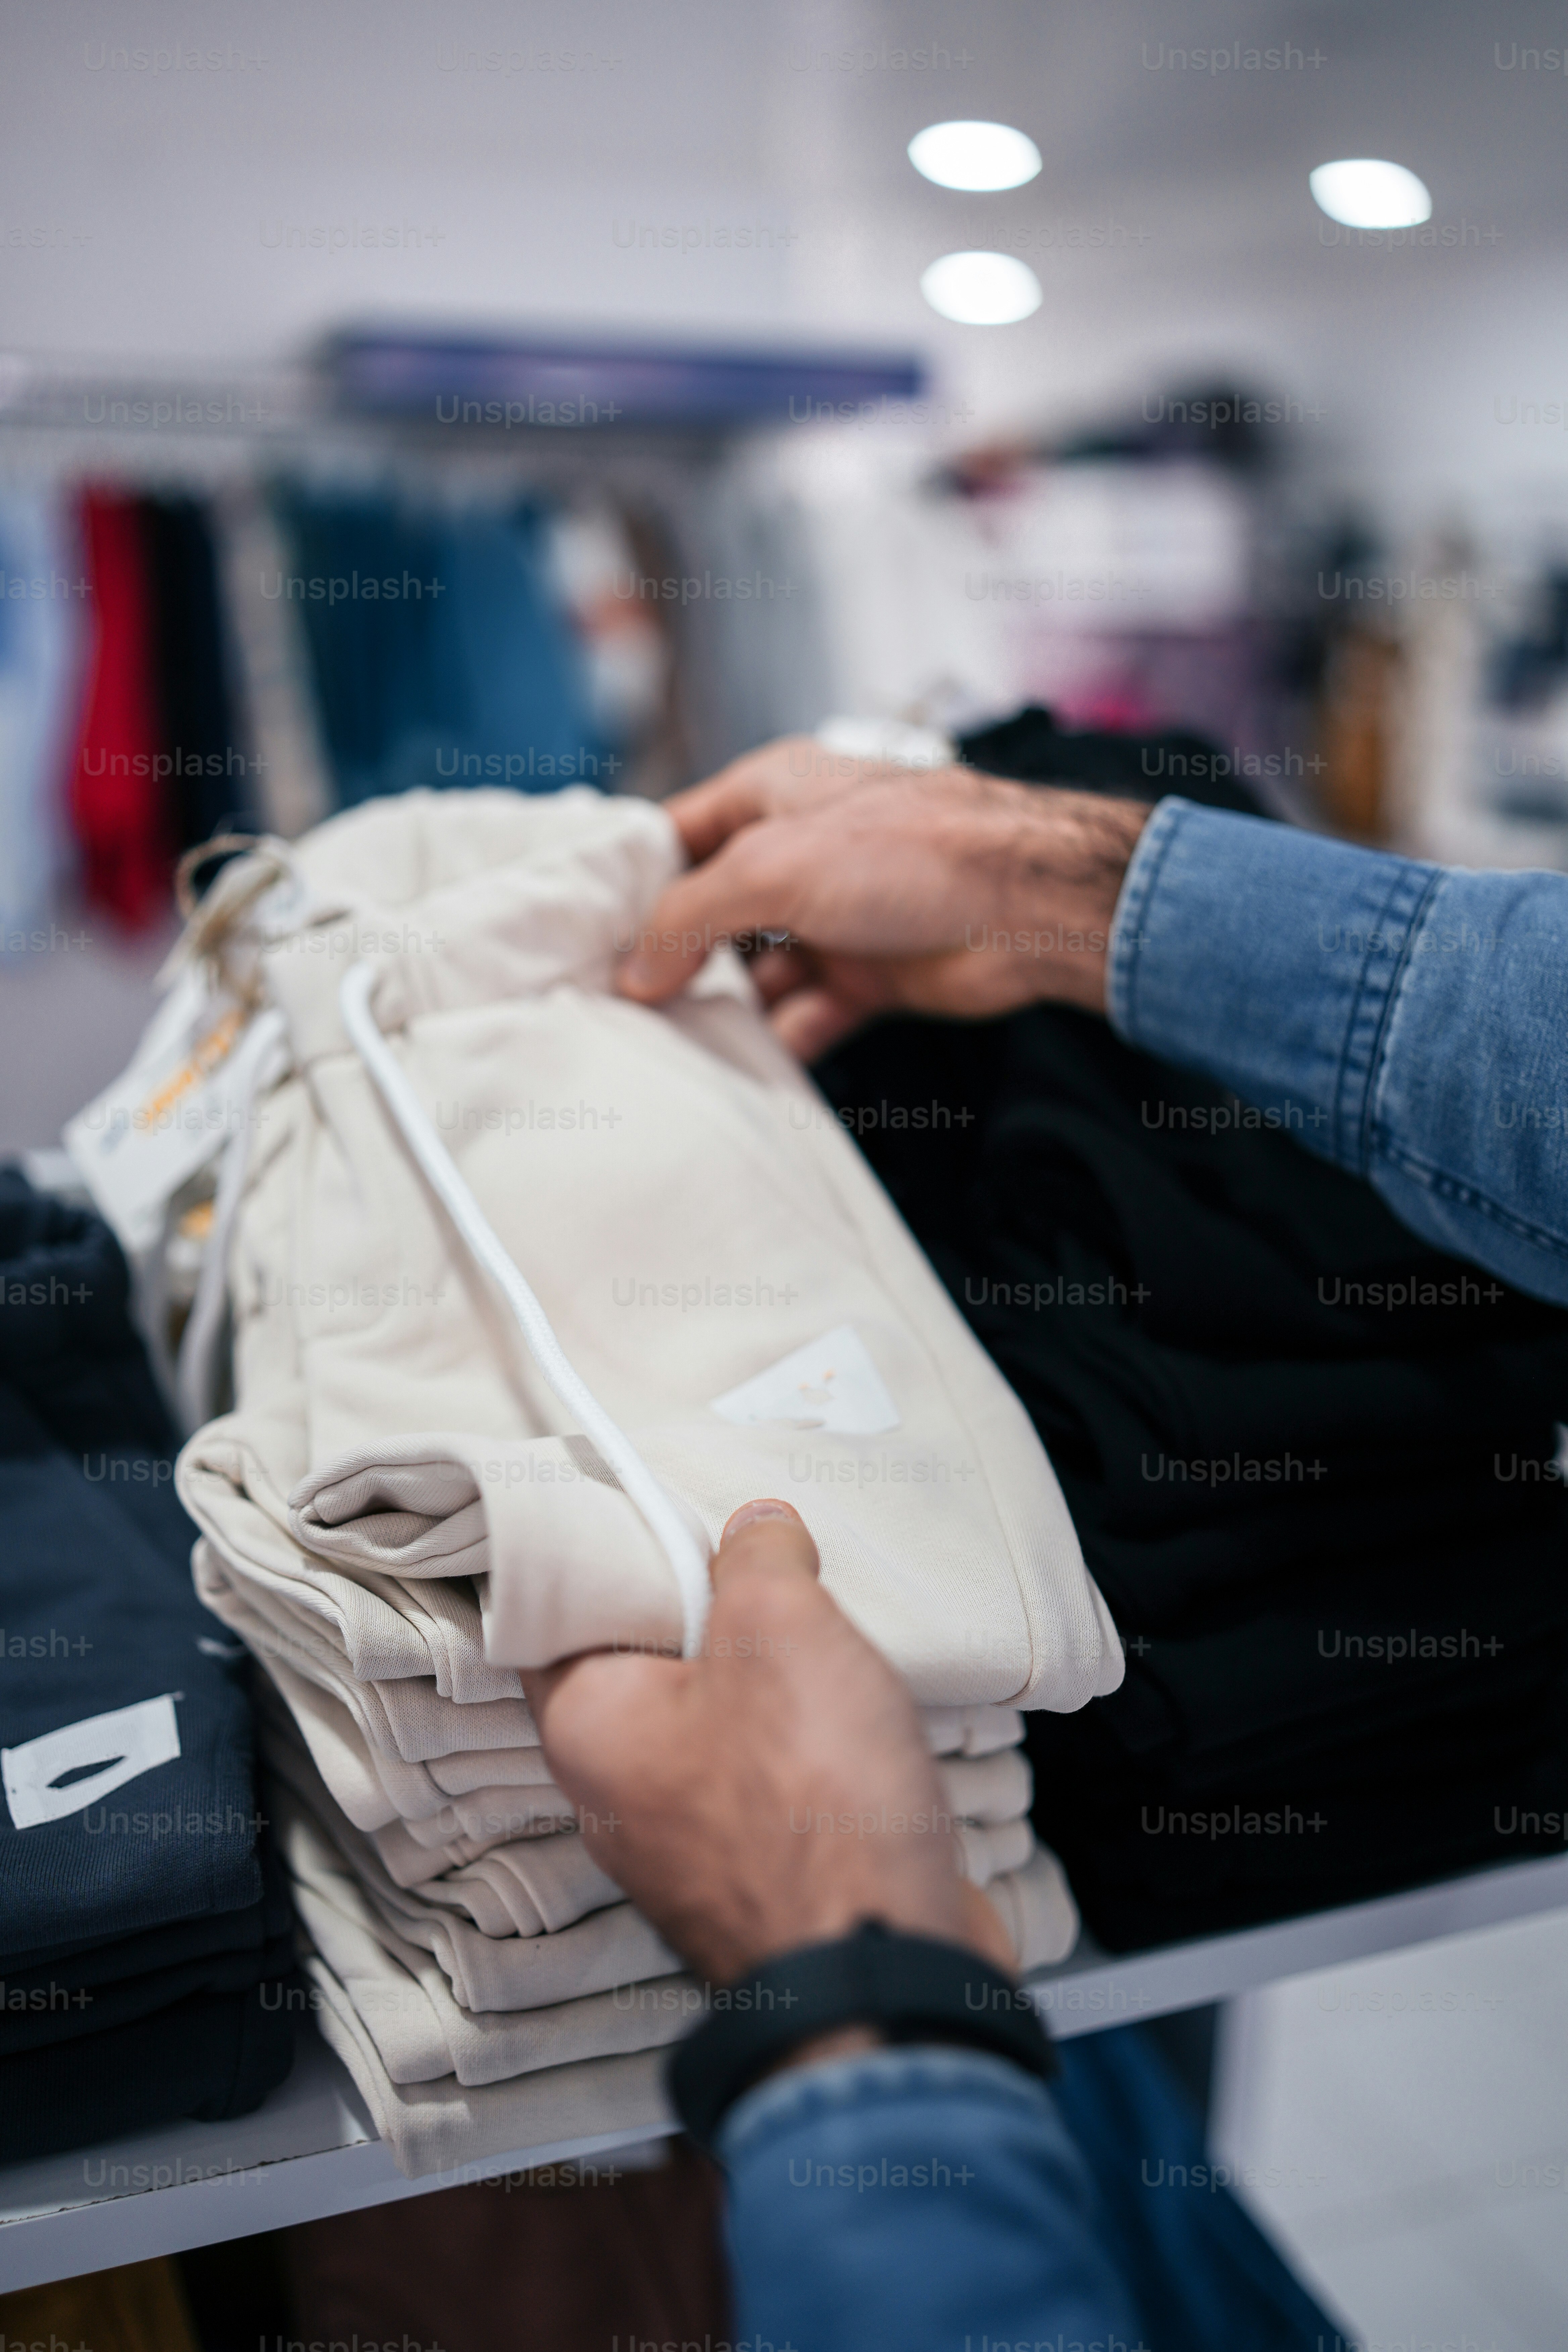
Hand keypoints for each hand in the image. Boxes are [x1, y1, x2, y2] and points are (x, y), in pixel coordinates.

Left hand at [520, 1500, 1014, 1987]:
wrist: (885, 1969)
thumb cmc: (810, 1803)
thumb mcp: (781, 1627)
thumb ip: (759, 1559)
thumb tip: (757, 1528)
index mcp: (587, 1726)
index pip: (564, 1608)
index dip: (615, 1549)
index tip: (668, 1503)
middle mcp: (618, 1794)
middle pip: (652, 1662)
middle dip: (712, 1608)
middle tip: (769, 1555)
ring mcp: (691, 1846)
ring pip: (721, 1720)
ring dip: (774, 1676)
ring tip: (828, 1623)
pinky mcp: (763, 1876)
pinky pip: (774, 1779)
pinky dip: (810, 1740)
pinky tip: (857, 1710)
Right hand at [616, 736, 1150, 1058]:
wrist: (1031, 904)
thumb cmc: (914, 850)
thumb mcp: (772, 868)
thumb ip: (690, 917)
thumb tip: (634, 971)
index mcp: (771, 795)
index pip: (675, 836)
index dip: (629, 883)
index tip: (581, 934)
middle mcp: (799, 853)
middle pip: (710, 912)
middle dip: (672, 960)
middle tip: (619, 1007)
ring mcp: (835, 917)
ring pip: (755, 973)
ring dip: (722, 1010)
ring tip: (671, 1048)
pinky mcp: (870, 976)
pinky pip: (806, 1016)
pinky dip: (779, 1042)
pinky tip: (744, 1071)